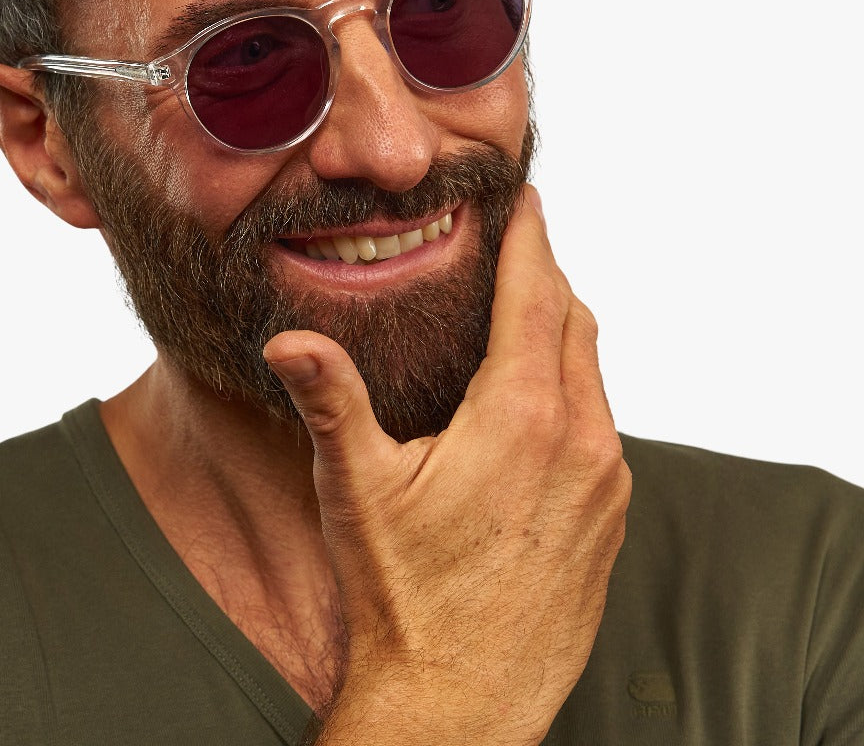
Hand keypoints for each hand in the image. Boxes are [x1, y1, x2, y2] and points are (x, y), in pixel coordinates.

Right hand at [264, 186, 630, 745]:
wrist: (461, 707)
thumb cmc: (404, 598)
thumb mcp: (357, 489)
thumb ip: (329, 399)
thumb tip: (287, 340)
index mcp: (520, 417)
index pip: (537, 294)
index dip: (530, 239)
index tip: (527, 200)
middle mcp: (580, 441)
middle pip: (574, 322)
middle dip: (545, 274)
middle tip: (516, 245)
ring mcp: (604, 482)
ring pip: (592, 372)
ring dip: (561, 330)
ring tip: (522, 310)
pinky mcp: (609, 518)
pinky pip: (602, 421)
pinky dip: (573, 385)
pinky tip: (535, 398)